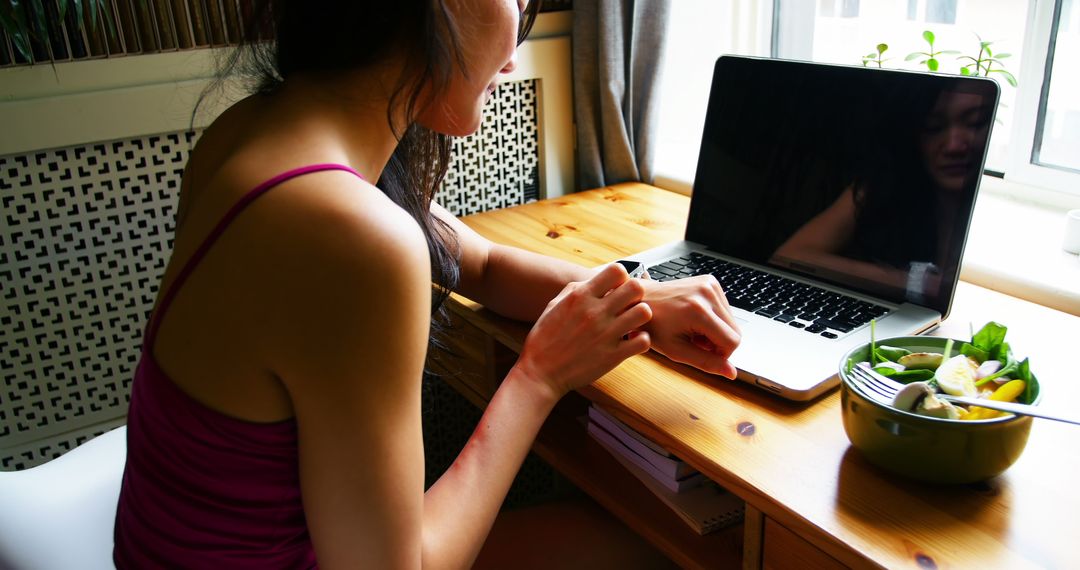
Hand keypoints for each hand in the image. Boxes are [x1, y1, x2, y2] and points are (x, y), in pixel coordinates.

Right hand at [514, 264, 652, 399]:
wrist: (540, 372)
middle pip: (636, 288)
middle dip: (635, 293)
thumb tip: (594, 279)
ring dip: (641, 316)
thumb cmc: (544, 339)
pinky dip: (641, 340)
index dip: (621, 277)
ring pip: (644, 312)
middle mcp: (595, 312)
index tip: (617, 287)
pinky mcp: (613, 356)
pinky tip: (631, 341)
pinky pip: (643, 341)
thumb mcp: (554, 305)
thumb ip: (575, 289)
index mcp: (581, 297)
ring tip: (632, 322)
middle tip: (629, 303)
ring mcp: (606, 334)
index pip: (616, 270)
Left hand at [638, 275, 740, 377]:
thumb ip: (706, 362)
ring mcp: (710, 284)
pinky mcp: (710, 281)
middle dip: (719, 343)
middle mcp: (707, 293)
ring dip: (717, 331)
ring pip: (732, 321)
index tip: (703, 352)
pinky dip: (714, 318)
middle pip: (735, 331)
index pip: (732, 341)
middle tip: (695, 342)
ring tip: (692, 330)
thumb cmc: (652, 326)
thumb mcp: (676, 350)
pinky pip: (724, 308)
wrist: (639, 300)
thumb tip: (732, 373)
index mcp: (699, 311)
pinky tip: (695, 319)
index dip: (721, 354)